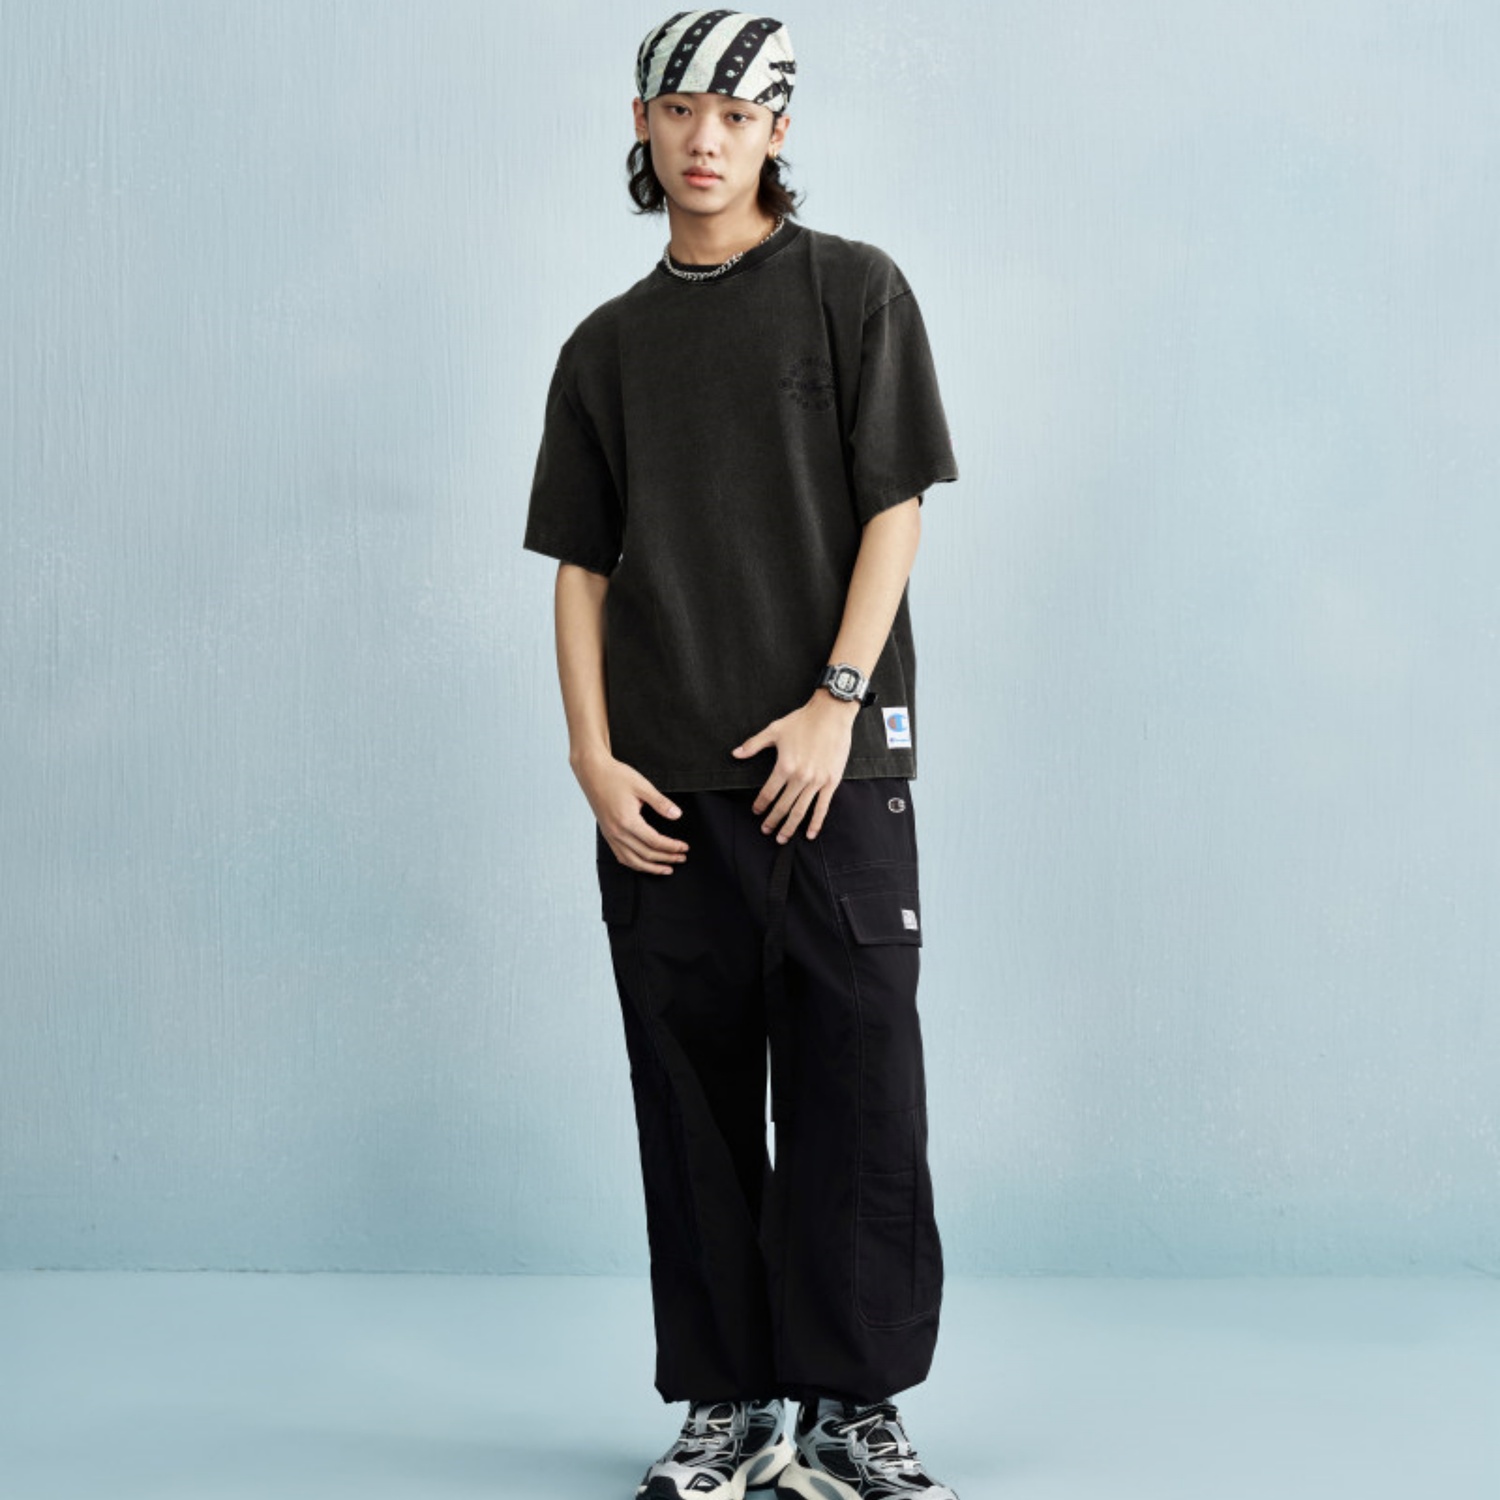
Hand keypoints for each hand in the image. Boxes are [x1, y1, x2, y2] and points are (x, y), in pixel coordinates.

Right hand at [574, 750, 688, 873]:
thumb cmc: (615, 776)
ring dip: (651, 867)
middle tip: (681, 858)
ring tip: (666, 869)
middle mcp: (617, 832)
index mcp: (627, 821)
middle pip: (646, 854)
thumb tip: (677, 815)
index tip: (684, 847)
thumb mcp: (642, 786)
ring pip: (632, 861)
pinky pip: (621, 856)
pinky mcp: (607, 834)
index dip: (671, 847)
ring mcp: (610, 835)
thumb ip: (660, 803)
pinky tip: (644, 864)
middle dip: (666, 859)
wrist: (592, 772)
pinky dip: (635, 864)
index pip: (655, 842)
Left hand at [730, 691, 859, 841]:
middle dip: (772, 821)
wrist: (831, 714)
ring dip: (789, 827)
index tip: (756, 812)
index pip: (768, 793)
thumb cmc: (802, 721)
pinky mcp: (831, 782)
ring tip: (781, 838)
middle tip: (765, 831)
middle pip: (782, 807)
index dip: (760, 805)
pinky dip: (815, 823)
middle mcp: (800, 778)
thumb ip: (753, 745)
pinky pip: (822, 808)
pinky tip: (810, 834)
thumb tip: (735, 753)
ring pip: (800, 811)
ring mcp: (816, 782)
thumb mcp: (774, 730)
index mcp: (784, 766)